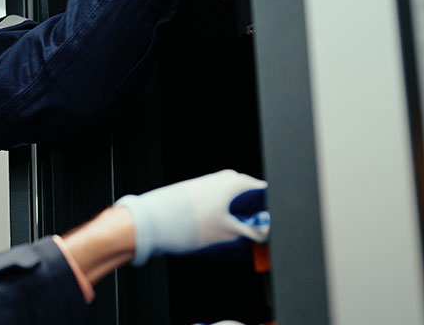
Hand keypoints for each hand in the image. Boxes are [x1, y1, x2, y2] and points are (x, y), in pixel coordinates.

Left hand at [115, 169, 268, 264]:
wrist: (151, 222)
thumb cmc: (185, 222)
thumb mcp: (229, 233)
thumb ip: (255, 233)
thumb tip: (267, 233)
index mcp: (236, 182)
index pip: (267, 193)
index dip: (272, 214)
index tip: (271, 230)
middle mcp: (224, 180)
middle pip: (251, 202)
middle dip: (254, 222)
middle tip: (252, 242)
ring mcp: (210, 187)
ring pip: (235, 208)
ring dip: (237, 225)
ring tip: (231, 242)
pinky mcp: (199, 196)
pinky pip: (220, 210)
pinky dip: (223, 224)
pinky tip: (218, 238)